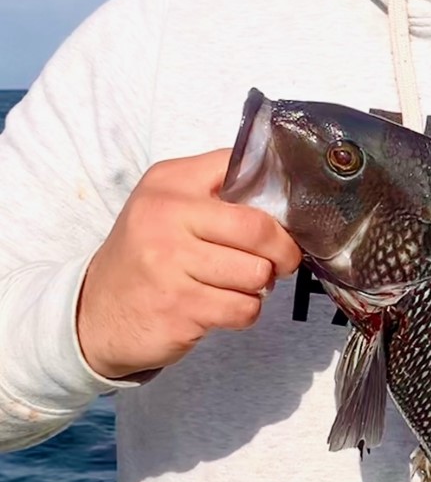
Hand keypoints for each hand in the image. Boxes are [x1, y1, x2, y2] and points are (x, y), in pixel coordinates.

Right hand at [76, 149, 300, 379]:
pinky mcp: (179, 307)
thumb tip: (283, 201)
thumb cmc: (147, 256)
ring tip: (240, 283)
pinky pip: (244, 308)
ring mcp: (170, 264)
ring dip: (260, 285)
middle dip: (283, 250)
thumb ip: (216, 193)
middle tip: (282, 260)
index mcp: (170, 182)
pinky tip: (223, 304)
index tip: (283, 215)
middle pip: (258, 228)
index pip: (240, 168)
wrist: (96, 313)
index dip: (273, 194)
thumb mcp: (167, 206)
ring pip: (256, 273)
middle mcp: (166, 216)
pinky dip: (244, 310)